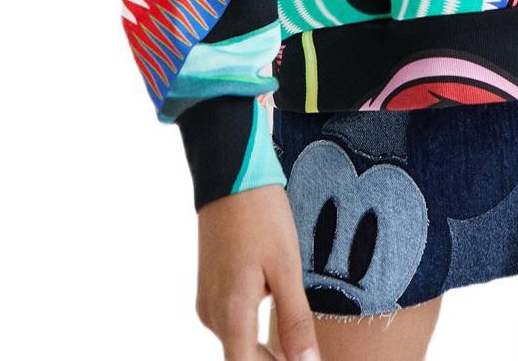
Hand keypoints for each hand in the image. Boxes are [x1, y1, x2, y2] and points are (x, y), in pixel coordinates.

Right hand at [194, 184, 319, 359]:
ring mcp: (209, 302)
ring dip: (266, 349)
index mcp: (231, 314)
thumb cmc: (261, 217)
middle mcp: (213, 315)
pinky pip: (232, 323)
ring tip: (299, 340)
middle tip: (308, 351)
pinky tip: (279, 318)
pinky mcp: (211, 289)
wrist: (229, 176)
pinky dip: (254, 330)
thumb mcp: (287, 267)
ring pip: (238, 343)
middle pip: (243, 359)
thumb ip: (295, 320)